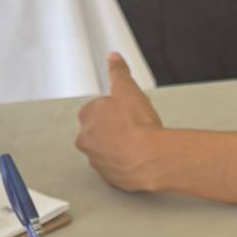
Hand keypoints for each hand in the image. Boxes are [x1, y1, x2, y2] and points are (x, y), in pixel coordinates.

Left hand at [74, 52, 163, 190]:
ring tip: (139, 142)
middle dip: (114, 128)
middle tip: (134, 126)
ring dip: (119, 146)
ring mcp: (97, 161)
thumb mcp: (128, 89)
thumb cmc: (137, 126)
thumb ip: (118, 72)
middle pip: (99, 130)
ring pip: (106, 150)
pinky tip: (139, 157)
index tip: (126, 110)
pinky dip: (125, 163)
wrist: (149, 158)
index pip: (96, 108)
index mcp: (87, 117)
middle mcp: (86, 140)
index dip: (114, 108)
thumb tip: (114, 59)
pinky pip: (115, 168)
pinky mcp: (109, 178)